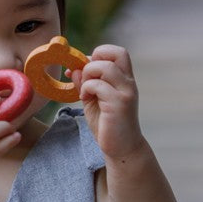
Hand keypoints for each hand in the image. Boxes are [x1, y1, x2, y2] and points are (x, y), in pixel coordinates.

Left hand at [71, 45, 144, 159]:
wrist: (122, 149)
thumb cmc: (108, 125)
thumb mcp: (93, 100)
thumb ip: (85, 83)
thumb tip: (73, 68)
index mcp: (124, 79)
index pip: (117, 52)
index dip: (98, 55)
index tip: (85, 71)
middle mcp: (128, 83)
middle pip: (115, 53)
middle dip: (94, 60)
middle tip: (86, 78)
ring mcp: (125, 92)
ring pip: (105, 67)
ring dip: (88, 75)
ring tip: (85, 91)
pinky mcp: (119, 104)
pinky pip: (98, 85)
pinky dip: (86, 89)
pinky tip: (84, 100)